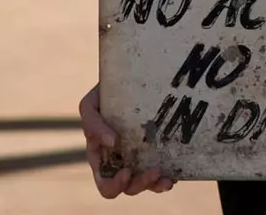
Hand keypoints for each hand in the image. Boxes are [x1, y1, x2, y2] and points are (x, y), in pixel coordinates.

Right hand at [79, 83, 175, 197]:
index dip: (115, 185)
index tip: (127, 171)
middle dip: (141, 184)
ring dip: (156, 185)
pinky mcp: (155, 150)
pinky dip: (168, 176)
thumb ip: (92, 123)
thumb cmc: (103, 94)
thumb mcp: (90, 104)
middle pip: (128, 187)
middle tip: (155, 171)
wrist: (126, 78)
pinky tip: (175, 174)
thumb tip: (112, 143)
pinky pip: (162, 170)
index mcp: (102, 158)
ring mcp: (139, 157)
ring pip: (146, 184)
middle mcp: (120, 162)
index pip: (106, 183)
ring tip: (168, 179)